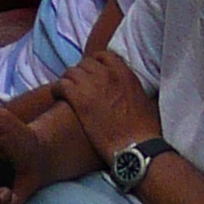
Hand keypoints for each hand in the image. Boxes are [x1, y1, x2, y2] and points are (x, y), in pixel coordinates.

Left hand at [54, 47, 161, 164]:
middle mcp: (107, 74)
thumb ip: (134, 89)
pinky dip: (57, 89)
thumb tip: (132, 90)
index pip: (103, 56)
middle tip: (79, 86)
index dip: (96, 64)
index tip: (93, 74)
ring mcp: (92, 85)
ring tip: (67, 92)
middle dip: (81, 74)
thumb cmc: (145, 131)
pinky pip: (60, 85)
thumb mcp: (146, 102)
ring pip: (70, 72)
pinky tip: (58, 97)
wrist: (136, 148)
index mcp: (124, 73)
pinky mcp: (78, 99)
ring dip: (68, 81)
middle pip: (84, 63)